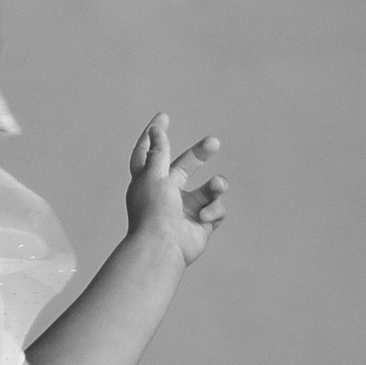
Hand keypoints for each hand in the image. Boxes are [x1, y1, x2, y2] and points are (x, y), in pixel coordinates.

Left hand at [125, 113, 225, 262]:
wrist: (163, 246)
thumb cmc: (153, 210)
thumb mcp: (152, 175)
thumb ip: (157, 152)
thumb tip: (155, 130)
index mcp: (149, 180)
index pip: (149, 152)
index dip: (154, 135)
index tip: (163, 118)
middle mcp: (166, 192)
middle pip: (186, 165)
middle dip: (201, 152)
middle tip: (214, 142)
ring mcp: (185, 208)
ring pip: (209, 188)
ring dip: (216, 185)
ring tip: (216, 186)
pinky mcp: (201, 223)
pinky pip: (216, 209)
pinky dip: (213, 210)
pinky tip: (203, 218)